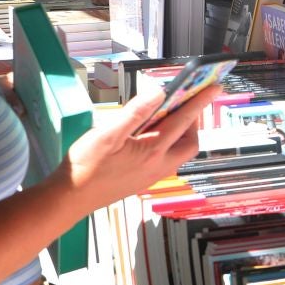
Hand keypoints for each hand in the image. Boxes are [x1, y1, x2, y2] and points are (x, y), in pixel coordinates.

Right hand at [59, 83, 219, 209]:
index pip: (183, 121)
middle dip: (192, 121)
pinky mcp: (143, 180)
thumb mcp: (108, 133)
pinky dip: (166, 143)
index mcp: (152, 151)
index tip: (213, 87)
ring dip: (179, 133)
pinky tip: (148, 135)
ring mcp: (152, 175)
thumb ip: (136, 112)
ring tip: (165, 116)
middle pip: (189, 143)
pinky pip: (166, 159)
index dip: (199, 101)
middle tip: (183, 103)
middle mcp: (159, 166)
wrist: (71, 197)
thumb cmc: (86, 165)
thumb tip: (158, 93)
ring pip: (178, 153)